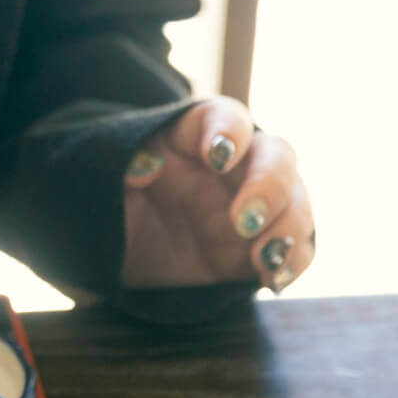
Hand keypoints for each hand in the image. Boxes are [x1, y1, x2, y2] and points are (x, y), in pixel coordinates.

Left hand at [120, 97, 314, 291]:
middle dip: (270, 184)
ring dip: (290, 227)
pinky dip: (293, 262)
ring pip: (295, 202)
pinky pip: (294, 249)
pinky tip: (275, 280)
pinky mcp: (260, 248)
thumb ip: (119, 167)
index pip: (224, 117)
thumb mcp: (102, 181)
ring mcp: (254, 207)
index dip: (228, 131)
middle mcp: (234, 167)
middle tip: (244, 219)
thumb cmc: (112, 203)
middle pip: (277, 156)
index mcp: (194, 137)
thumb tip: (145, 166)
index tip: (217, 156)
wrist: (116, 254)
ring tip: (264, 256)